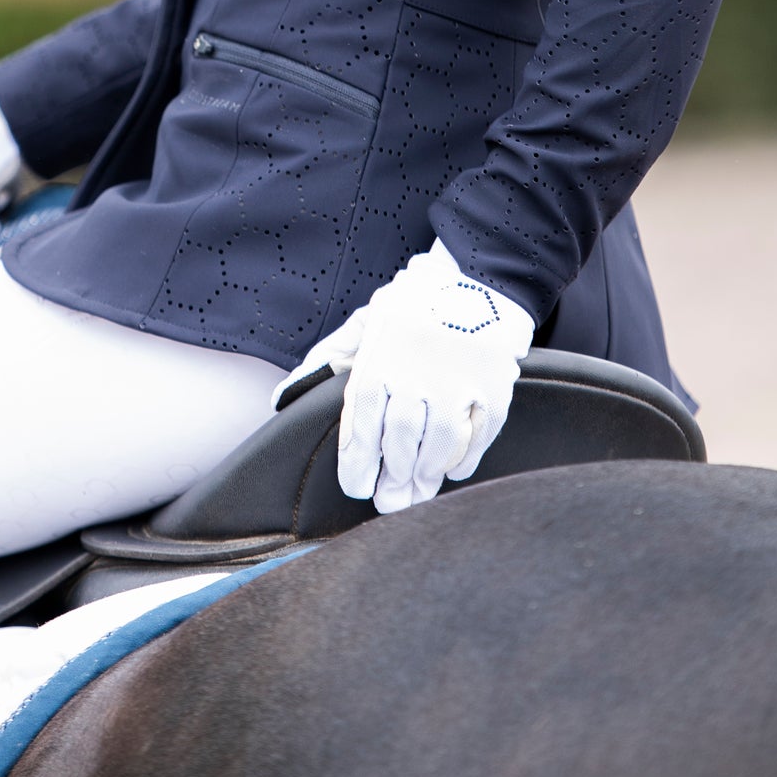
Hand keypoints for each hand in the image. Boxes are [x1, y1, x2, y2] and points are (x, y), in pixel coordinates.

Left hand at [274, 240, 532, 511]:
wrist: (479, 274)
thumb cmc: (416, 301)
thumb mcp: (366, 321)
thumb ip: (327, 360)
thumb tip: (282, 397)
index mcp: (380, 359)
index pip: (362, 424)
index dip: (358, 462)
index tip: (356, 486)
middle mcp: (417, 375)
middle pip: (399, 442)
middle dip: (392, 479)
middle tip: (388, 503)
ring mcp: (458, 384)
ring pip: (437, 446)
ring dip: (425, 475)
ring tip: (416, 493)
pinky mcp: (494, 389)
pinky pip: (477, 437)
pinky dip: (463, 459)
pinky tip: (451, 469)